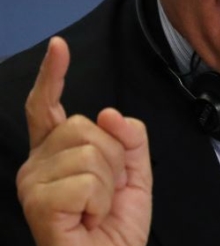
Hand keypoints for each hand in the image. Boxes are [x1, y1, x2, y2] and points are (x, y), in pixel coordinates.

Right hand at [16, 37, 152, 245]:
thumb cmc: (115, 226)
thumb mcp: (135, 173)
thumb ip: (129, 137)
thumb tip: (108, 112)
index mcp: (56, 152)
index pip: (47, 105)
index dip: (52, 74)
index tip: (59, 46)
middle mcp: (37, 163)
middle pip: (83, 124)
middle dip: (113, 156)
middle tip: (107, 191)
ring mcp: (33, 183)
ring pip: (90, 151)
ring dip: (109, 182)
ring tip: (98, 208)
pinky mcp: (38, 203)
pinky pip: (87, 180)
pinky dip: (101, 201)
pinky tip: (90, 219)